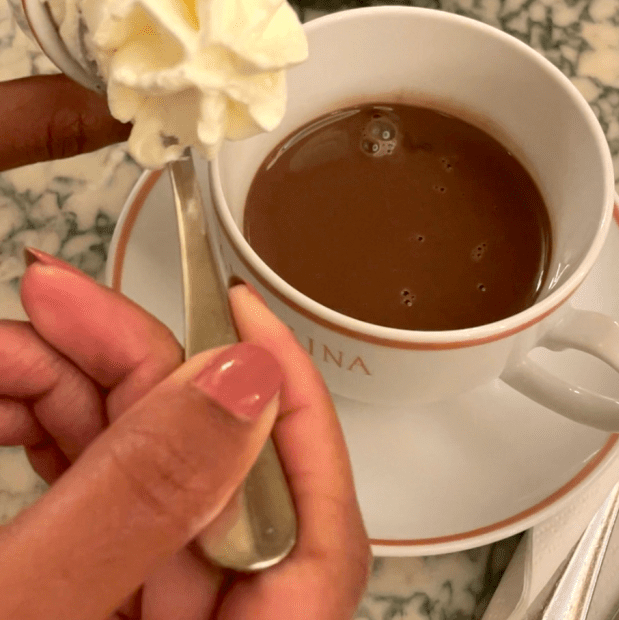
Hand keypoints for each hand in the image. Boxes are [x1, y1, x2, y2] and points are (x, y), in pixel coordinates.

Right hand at [0, 253, 369, 618]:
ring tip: (4, 349)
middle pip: (208, 475)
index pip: (315, 543)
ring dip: (70, 386)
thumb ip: (134, 502)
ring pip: (141, 465)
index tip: (240, 318)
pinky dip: (44, 425)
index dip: (297, 418)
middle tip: (58, 302)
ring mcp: (126, 612)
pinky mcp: (77, 590)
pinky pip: (88, 486)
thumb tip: (244, 384)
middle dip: (130, 368)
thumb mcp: (21, 608)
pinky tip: (0, 392)